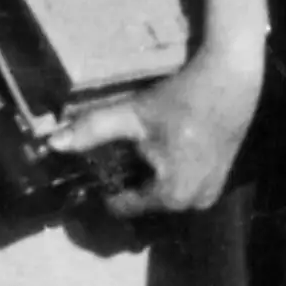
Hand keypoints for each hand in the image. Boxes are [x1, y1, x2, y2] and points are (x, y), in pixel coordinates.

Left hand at [57, 36, 265, 219]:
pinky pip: (180, 187)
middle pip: (143, 204)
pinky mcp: (219, 180)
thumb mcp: (135, 114)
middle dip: (125, 184)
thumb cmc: (184, 96)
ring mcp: (209, 195)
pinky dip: (165, 174)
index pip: (122, 207)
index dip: (101, 188)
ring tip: (133, 151)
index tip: (88, 169)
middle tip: (112, 155)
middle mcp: (194, 205)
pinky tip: (158, 149)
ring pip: (161, 196)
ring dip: (145, 180)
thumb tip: (53, 143)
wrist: (232, 77)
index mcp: (172, 196)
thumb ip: (94, 131)